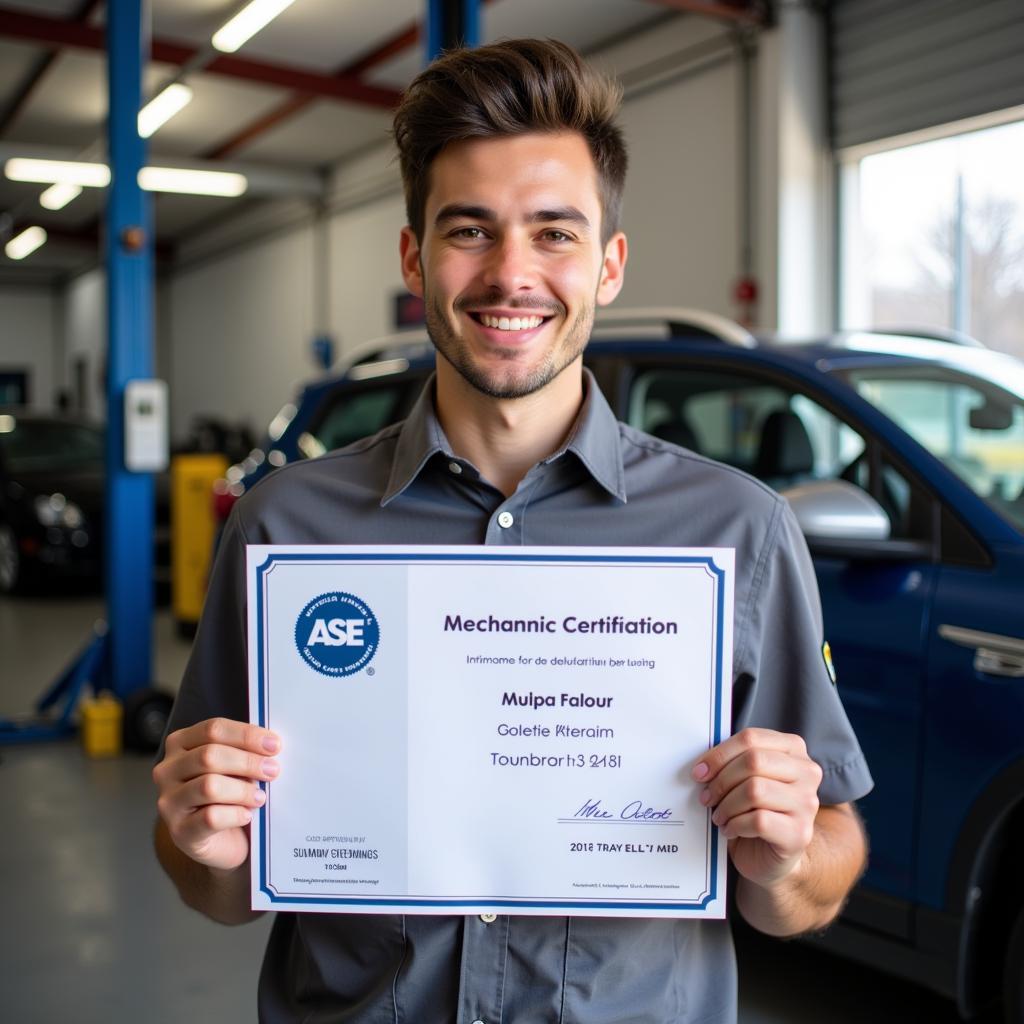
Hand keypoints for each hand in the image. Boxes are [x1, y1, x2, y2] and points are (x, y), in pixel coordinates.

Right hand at [153, 718, 280, 872]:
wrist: (222, 840)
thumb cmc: (229, 794)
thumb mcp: (234, 766)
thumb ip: (244, 751)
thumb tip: (270, 745)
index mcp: (180, 744)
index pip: (213, 729)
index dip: (246, 735)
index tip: (274, 745)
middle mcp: (167, 770)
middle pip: (209, 756)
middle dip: (247, 762)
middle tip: (273, 770)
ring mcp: (169, 802)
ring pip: (209, 786)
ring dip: (243, 790)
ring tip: (260, 797)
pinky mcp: (179, 831)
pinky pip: (210, 818)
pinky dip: (235, 814)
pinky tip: (247, 815)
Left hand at [693, 727, 822, 888]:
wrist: (772, 855)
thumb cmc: (755, 809)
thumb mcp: (745, 778)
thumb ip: (733, 762)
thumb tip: (702, 764)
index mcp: (793, 749)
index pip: (751, 738)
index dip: (720, 754)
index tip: (700, 771)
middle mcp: (807, 772)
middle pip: (753, 761)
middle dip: (721, 780)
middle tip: (706, 797)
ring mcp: (807, 803)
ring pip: (755, 790)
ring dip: (726, 805)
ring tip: (719, 816)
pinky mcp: (800, 833)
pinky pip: (758, 820)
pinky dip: (735, 825)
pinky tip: (730, 830)